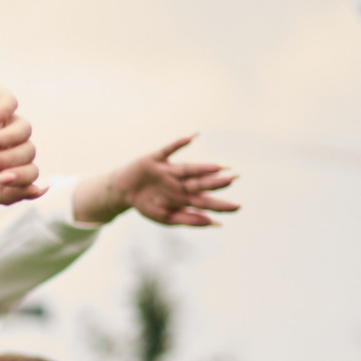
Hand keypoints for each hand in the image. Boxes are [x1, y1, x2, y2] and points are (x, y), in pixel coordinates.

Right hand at [0, 85, 41, 204]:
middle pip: (29, 153)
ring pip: (25, 130)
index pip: (29, 172)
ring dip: (5, 141)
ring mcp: (1, 118)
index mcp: (2, 163)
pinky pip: (12, 104)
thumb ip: (6, 193)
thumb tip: (40, 191)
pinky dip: (0, 116)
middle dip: (8, 160)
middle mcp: (5, 140)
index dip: (19, 177)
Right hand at [71, 134, 240, 228]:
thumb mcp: (166, 218)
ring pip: (188, 169)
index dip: (220, 205)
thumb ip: (188, 219)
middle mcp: (180, 183)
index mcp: (184, 197)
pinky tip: (190, 138)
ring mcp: (168, 170)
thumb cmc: (147, 205)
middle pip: (201, 183)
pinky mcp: (155, 159)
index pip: (205, 201)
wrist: (123, 193)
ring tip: (218, 167)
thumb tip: (212, 222)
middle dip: (216, 183)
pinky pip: (167, 150)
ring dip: (202, 168)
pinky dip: (177, 145)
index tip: (237, 208)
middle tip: (234, 180)